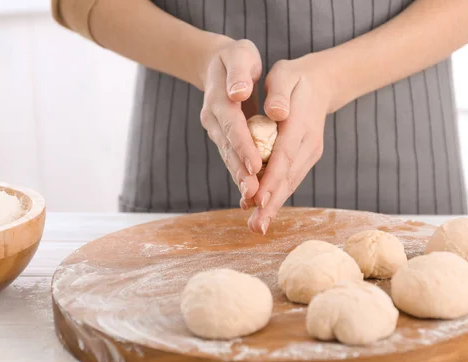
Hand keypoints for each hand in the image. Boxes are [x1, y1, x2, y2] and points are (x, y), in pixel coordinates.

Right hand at [200, 39, 263, 203]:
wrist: (218, 65)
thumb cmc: (235, 58)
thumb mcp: (238, 56)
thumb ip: (238, 74)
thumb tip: (238, 92)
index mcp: (218, 99)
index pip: (232, 125)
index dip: (243, 146)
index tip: (254, 165)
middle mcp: (213, 119)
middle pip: (228, 148)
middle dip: (241, 171)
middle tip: (253, 193)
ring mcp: (216, 131)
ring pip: (229, 158)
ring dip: (240, 179)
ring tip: (252, 200)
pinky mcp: (224, 138)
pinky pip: (233, 159)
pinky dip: (241, 175)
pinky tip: (252, 194)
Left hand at [246, 55, 331, 233]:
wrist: (322, 83)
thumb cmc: (295, 78)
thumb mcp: (285, 75)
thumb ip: (279, 93)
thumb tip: (276, 112)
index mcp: (300, 124)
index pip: (284, 156)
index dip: (271, 180)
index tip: (258, 200)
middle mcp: (308, 143)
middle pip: (288, 177)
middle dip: (272, 203)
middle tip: (257, 226)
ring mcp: (309, 152)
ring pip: (290, 182)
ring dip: (274, 205)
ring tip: (258, 226)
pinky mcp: (306, 157)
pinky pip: (290, 178)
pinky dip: (277, 194)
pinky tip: (263, 209)